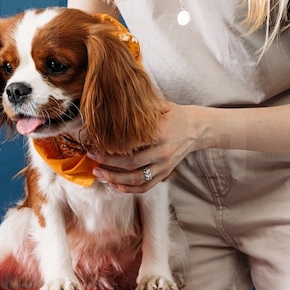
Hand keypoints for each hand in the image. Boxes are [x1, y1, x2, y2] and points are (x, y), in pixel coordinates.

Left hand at [85, 100, 204, 192]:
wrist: (197, 129)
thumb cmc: (176, 115)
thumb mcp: (161, 105)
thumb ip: (142, 106)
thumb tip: (117, 100)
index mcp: (160, 133)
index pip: (131, 145)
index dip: (112, 148)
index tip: (96, 145)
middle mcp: (163, 152)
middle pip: (131, 164)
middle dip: (108, 164)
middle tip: (92, 159)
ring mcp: (165, 166)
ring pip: (137, 179)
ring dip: (115, 179)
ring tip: (99, 174)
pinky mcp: (166, 174)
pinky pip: (146, 186)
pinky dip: (130, 189)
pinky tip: (115, 185)